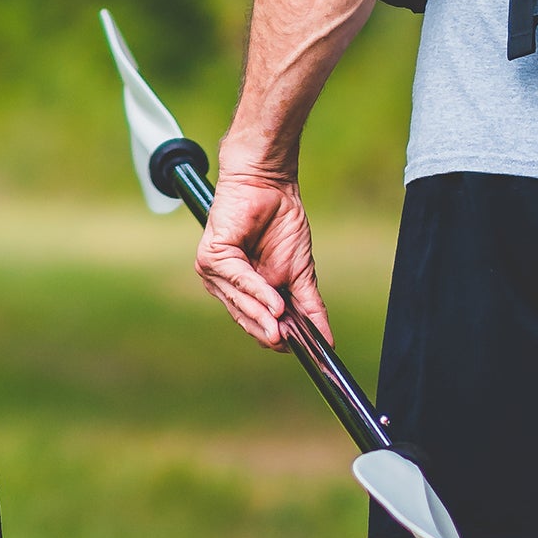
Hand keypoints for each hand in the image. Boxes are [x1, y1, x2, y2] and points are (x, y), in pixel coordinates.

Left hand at [195, 163, 329, 351]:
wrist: (270, 185)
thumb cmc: (281, 223)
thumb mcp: (300, 272)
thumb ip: (308, 305)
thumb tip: (326, 340)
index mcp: (244, 290)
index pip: (256, 323)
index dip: (275, 338)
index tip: (299, 352)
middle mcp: (225, 284)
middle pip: (247, 318)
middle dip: (269, 333)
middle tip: (290, 346)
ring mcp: (215, 272)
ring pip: (241, 303)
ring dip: (264, 317)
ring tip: (283, 331)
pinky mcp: (211, 256)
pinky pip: (237, 281)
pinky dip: (258, 293)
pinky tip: (275, 303)